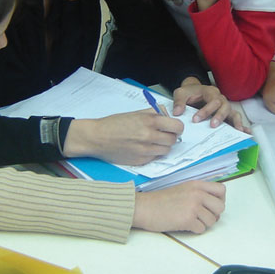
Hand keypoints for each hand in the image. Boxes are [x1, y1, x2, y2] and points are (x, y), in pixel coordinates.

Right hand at [63, 111, 183, 164]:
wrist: (97, 138)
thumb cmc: (114, 124)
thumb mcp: (135, 113)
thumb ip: (153, 113)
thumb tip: (167, 116)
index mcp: (149, 121)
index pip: (177, 127)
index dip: (177, 127)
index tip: (174, 128)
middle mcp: (149, 136)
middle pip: (173, 140)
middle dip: (170, 137)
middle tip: (162, 135)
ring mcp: (145, 150)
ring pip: (166, 150)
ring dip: (162, 146)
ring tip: (151, 141)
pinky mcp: (141, 161)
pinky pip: (155, 157)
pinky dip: (152, 153)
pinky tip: (142, 148)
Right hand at [132, 181, 225, 233]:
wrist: (144, 207)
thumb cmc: (160, 200)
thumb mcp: (183, 188)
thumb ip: (198, 193)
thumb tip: (213, 205)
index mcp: (197, 184)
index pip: (222, 190)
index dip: (219, 200)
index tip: (211, 206)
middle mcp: (197, 194)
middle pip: (220, 208)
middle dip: (213, 215)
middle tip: (201, 216)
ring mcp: (193, 206)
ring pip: (212, 221)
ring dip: (203, 224)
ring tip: (189, 220)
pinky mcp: (188, 219)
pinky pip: (201, 229)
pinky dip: (194, 230)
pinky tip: (183, 224)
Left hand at [172, 78, 248, 131]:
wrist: (193, 91)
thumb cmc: (189, 93)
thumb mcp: (181, 93)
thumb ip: (179, 101)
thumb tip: (177, 112)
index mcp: (210, 92)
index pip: (212, 100)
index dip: (205, 110)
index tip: (195, 119)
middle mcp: (220, 99)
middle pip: (224, 106)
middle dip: (219, 116)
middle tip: (212, 125)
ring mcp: (225, 107)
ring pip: (233, 113)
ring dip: (235, 122)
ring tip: (238, 131)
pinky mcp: (226, 115)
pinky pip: (236, 119)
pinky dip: (241, 125)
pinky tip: (246, 133)